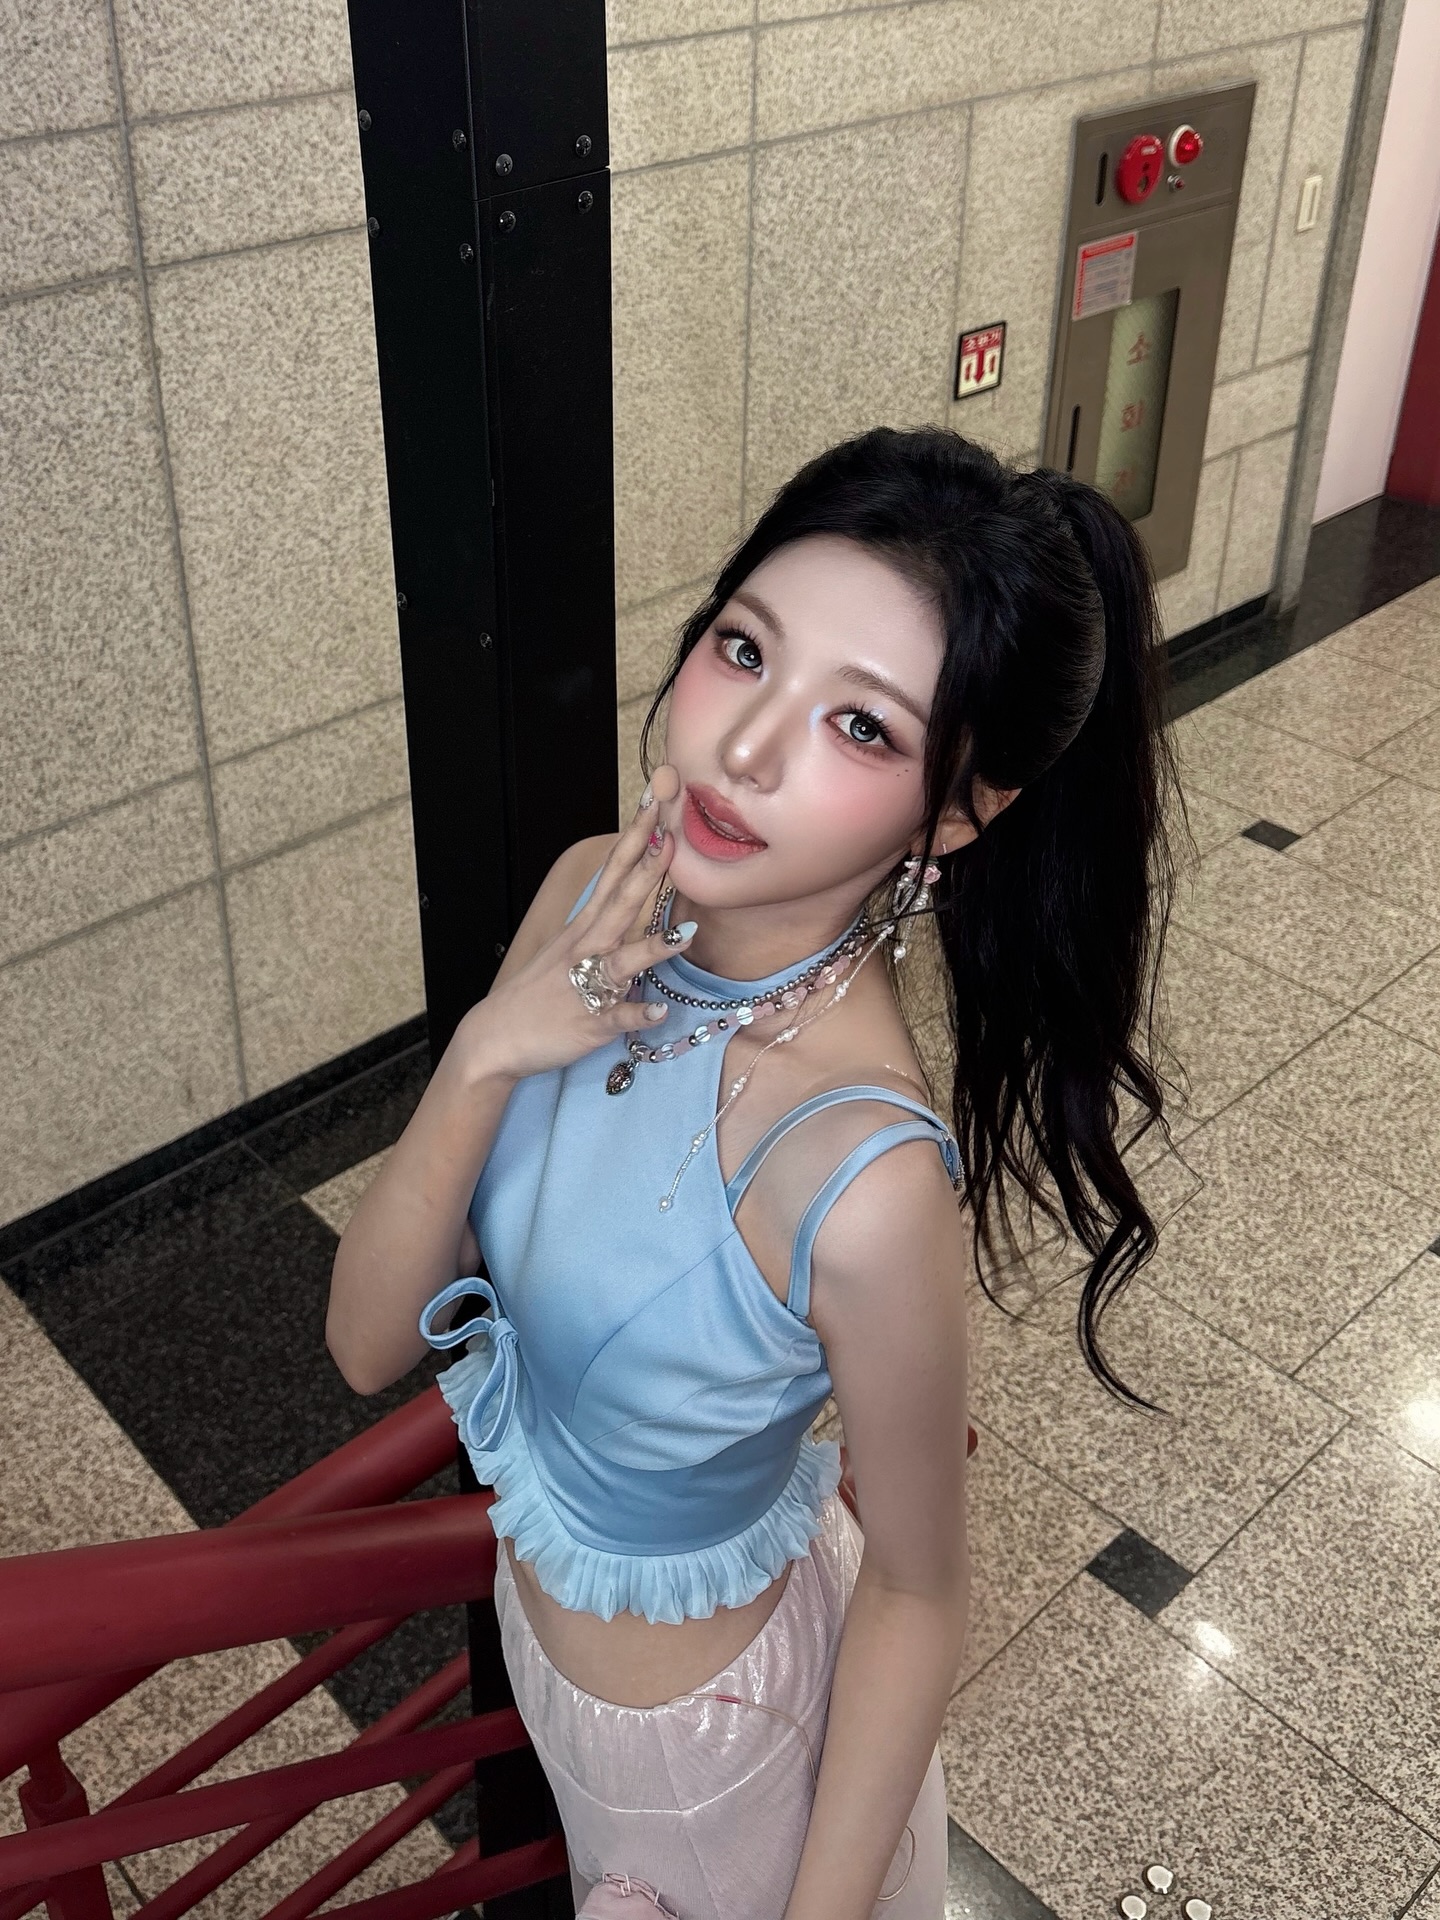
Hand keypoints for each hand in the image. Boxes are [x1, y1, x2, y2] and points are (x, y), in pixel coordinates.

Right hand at [457, 766, 690, 1083]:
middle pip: (620, 904)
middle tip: (672, 839)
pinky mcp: (589, 1023)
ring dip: (652, 948)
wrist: (495, 1037)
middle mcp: (585, 950)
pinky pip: (616, 1017)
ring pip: (622, 962)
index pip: (613, 875)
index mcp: (583, 929)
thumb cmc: (539, 992)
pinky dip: (635, 1012)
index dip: (635, 841)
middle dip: (647, 871)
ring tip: (684, 934)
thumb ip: (603, 926)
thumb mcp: (569, 949)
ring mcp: (587, 986)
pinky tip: (656, 1010)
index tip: (655, 805)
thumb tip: (632, 898)